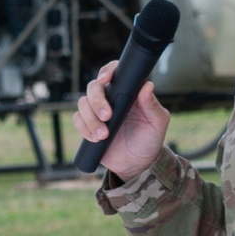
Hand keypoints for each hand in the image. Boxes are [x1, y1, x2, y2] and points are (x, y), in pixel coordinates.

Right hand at [72, 62, 170, 181]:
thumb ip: (152, 105)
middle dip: (96, 100)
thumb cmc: (149, 140)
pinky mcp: (88, 126)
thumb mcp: (157, 123)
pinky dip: (84, 128)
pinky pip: (78, 120)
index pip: (113, 72)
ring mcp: (97, 112)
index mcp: (127, 91)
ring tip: (103, 135)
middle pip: (93, 87)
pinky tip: (96, 138)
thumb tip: (147, 86)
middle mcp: (110, 98)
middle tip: (107, 116)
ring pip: (83, 104)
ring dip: (90, 119)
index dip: (106, 71)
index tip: (105, 79)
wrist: (137, 164)